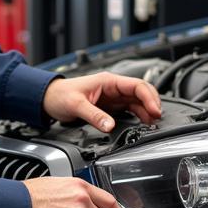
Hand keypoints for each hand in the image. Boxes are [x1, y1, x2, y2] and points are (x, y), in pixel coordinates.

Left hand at [42, 72, 161, 133]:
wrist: (49, 98)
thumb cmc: (60, 95)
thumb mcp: (76, 105)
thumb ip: (94, 116)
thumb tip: (110, 126)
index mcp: (108, 81)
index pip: (136, 85)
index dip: (149, 97)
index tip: (154, 111)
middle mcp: (114, 87)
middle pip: (142, 92)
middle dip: (153, 103)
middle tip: (157, 119)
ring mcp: (114, 97)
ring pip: (138, 101)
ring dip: (147, 111)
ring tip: (153, 123)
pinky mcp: (111, 106)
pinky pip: (131, 109)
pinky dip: (140, 116)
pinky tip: (144, 123)